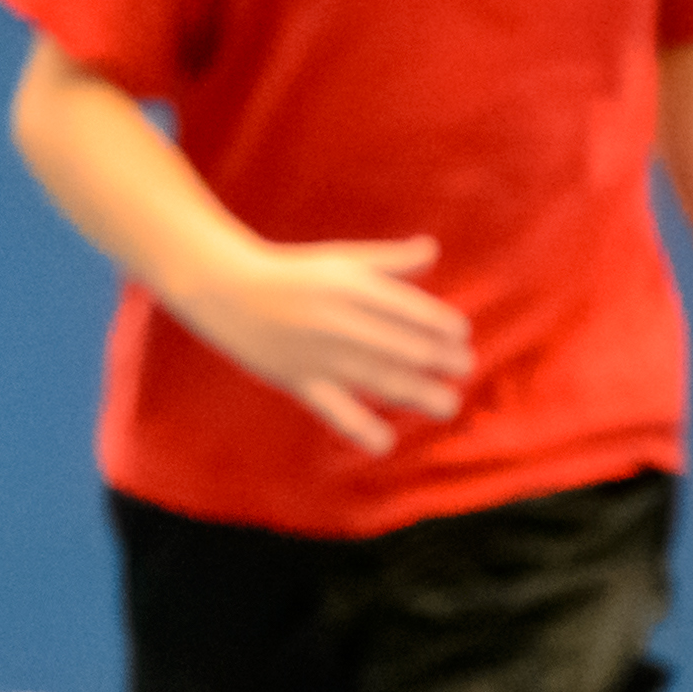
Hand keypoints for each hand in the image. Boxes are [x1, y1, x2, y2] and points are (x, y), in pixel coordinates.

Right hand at [167, 234, 471, 454]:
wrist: (226, 290)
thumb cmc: (293, 273)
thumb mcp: (342, 260)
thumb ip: (390, 260)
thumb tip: (433, 249)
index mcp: (353, 287)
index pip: (410, 308)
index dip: (441, 324)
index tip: (461, 336)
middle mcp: (339, 320)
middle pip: (401, 346)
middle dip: (440, 360)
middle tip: (465, 370)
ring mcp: (318, 353)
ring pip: (377, 378)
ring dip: (417, 394)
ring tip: (447, 405)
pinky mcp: (297, 380)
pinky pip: (332, 408)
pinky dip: (358, 427)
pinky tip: (384, 443)